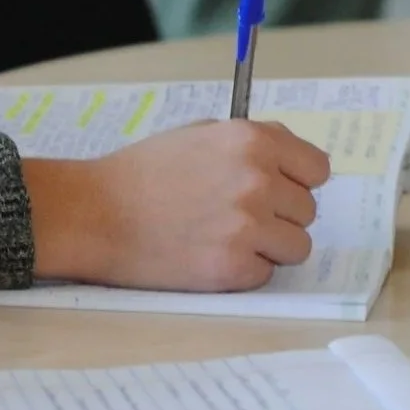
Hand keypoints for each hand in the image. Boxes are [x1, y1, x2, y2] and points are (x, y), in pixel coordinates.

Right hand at [26, 121, 332, 290]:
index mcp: (254, 142)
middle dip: (277, 218)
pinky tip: (206, 259)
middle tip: (234, 221)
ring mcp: (248, 227)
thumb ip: (249, 146)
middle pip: (306, 212)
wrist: (92, 215)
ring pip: (295, 247)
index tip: (274, 194)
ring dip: (267, 249)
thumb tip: (286, 167)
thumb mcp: (198, 135)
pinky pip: (263, 275)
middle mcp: (259, 181)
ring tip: (224, 243)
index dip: (295, 184)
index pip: (317, 171)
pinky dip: (240, 273)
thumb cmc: (137, 175)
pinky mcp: (231, 268)